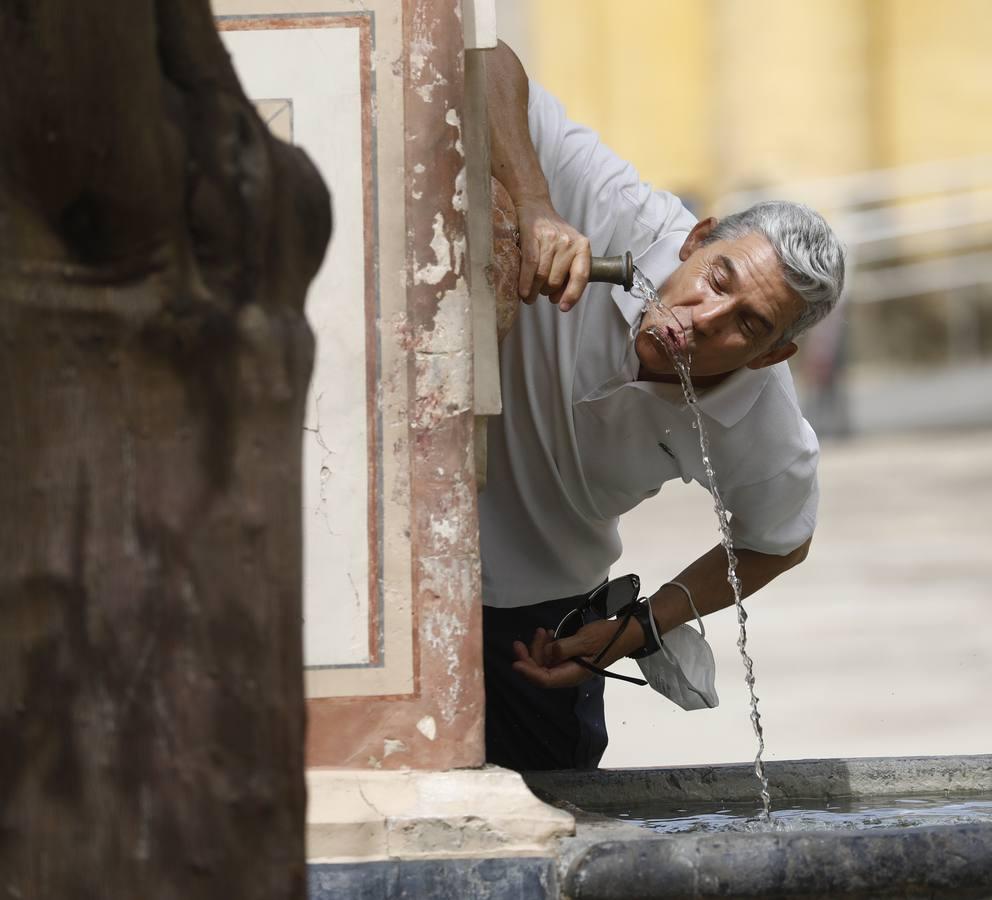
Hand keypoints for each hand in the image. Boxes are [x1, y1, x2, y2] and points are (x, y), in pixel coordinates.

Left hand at [511, 618, 645, 688]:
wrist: (624, 634)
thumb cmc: (606, 637)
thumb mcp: (585, 640)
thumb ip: (564, 648)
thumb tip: (548, 654)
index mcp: (573, 674)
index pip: (545, 679)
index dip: (528, 672)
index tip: (515, 663)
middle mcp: (569, 674)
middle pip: (541, 671)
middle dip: (529, 657)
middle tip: (519, 642)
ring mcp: (569, 666)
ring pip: (545, 662)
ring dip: (539, 648)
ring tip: (541, 631)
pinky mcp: (570, 658)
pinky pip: (552, 656)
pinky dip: (547, 646)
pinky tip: (548, 634)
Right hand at [514, 198, 590, 310]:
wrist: (534, 207)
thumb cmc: (552, 234)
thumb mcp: (568, 249)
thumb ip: (569, 272)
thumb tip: (560, 299)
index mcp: (582, 246)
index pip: (581, 275)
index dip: (573, 295)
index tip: (563, 308)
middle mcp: (568, 242)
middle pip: (556, 280)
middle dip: (547, 292)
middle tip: (540, 293)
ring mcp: (550, 239)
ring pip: (542, 276)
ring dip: (534, 291)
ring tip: (529, 296)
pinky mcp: (532, 236)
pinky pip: (530, 266)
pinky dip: (526, 283)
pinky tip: (522, 292)